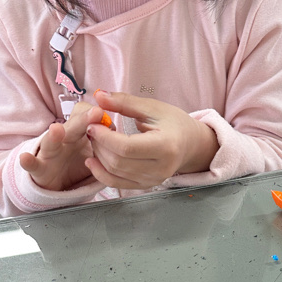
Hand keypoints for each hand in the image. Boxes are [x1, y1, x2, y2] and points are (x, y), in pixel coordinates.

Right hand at [19, 101, 109, 190]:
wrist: (54, 180)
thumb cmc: (77, 159)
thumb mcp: (93, 148)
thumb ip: (104, 139)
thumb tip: (122, 130)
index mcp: (78, 130)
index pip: (86, 116)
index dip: (97, 116)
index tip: (109, 117)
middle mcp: (63, 137)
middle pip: (72, 126)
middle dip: (83, 120)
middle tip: (96, 113)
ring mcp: (49, 151)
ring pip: (51, 142)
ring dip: (54, 135)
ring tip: (57, 129)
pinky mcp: (39, 168)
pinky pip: (33, 165)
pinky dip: (28, 162)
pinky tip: (25, 158)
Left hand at [84, 91, 218, 190]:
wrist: (190, 144)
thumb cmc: (173, 122)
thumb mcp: (151, 108)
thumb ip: (124, 102)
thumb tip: (99, 95)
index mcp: (166, 146)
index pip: (127, 147)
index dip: (105, 137)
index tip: (93, 124)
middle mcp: (161, 168)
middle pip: (118, 162)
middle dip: (99, 145)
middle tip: (91, 130)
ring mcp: (153, 180)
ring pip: (115, 173)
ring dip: (98, 156)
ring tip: (94, 140)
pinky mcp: (146, 185)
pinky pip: (117, 184)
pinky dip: (101, 173)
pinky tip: (93, 160)